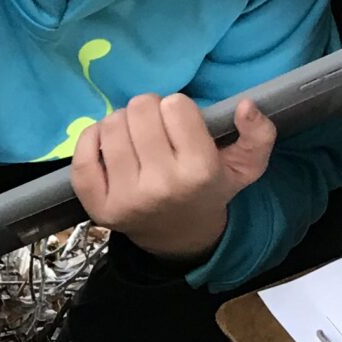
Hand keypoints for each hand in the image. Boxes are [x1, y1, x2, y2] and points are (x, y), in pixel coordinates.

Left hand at [72, 95, 275, 262]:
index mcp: (199, 172)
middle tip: (156, 129)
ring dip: (123, 122)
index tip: (181, 126)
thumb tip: (245, 105)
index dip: (178, 109)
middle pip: (140, 110)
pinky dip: (92, 139)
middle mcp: (161, 186)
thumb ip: (259, 134)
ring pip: (111, 125)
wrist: (180, 235)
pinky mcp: (97, 207)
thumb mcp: (246, 166)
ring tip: (136, 137)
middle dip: (149, 111)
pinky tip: (108, 144)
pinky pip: (82, 155)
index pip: (176, 105)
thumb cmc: (210, 189)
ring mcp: (126, 198)